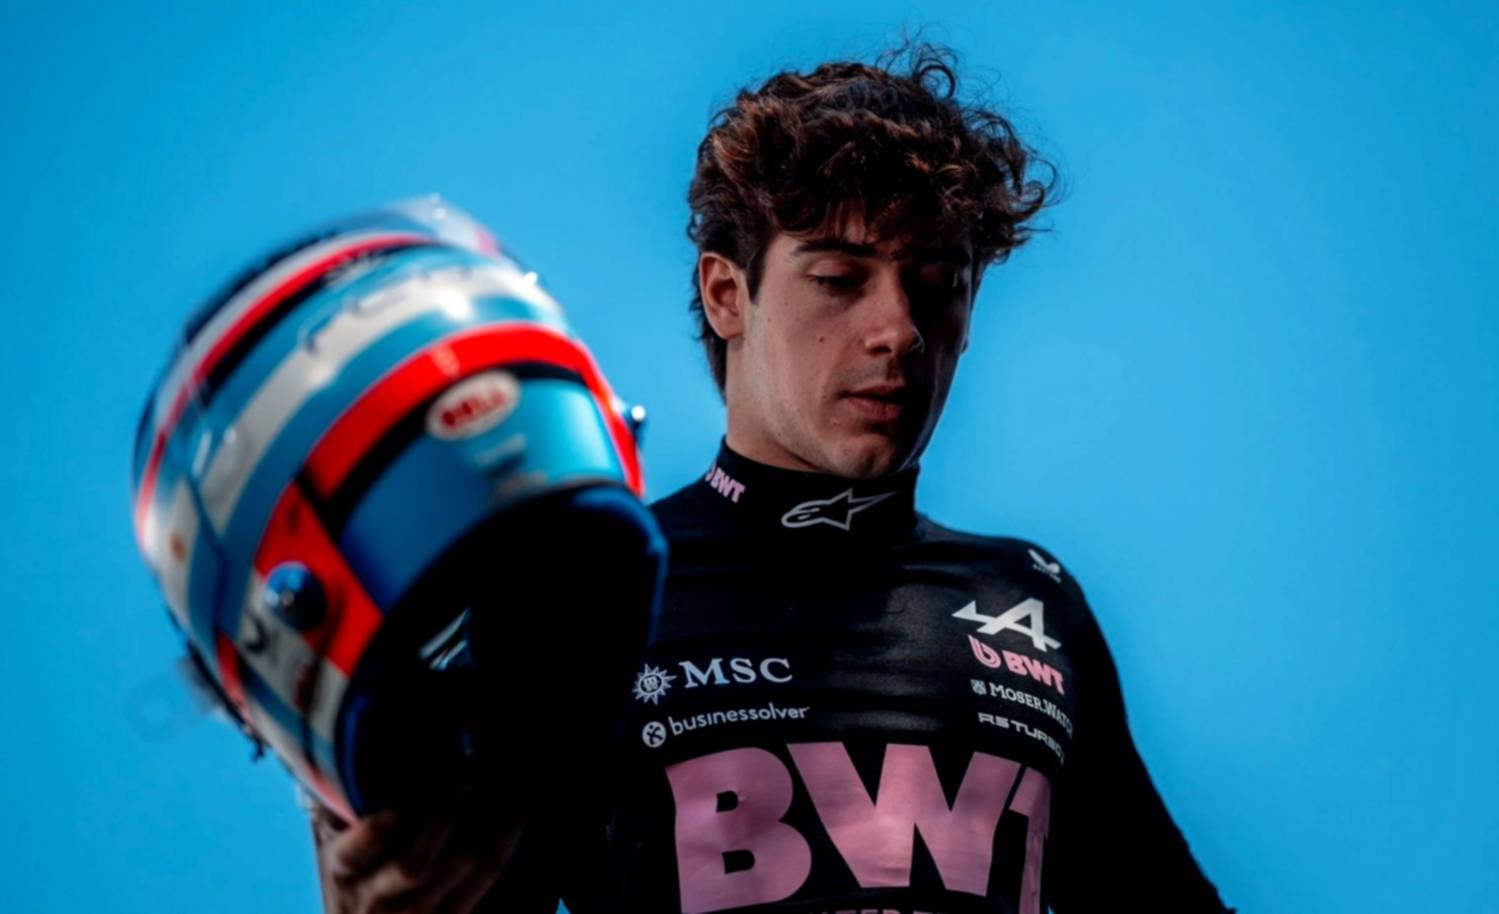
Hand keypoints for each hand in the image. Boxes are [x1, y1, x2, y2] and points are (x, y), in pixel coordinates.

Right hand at [311, 795, 521, 913]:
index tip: (390, 812)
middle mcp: (375, 899)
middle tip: (461, 779)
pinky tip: (513, 816)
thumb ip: (339, 802)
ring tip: (492, 784)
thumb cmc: (351, 871)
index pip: (352, 856)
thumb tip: (353, 752)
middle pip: (412, 864)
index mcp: (343, 872)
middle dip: (440, 819)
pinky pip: (482, 881)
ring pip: (456, 867)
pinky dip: (501, 846)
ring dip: (479, 823)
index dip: (370, 836)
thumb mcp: (332, 839)